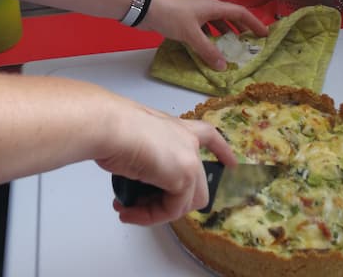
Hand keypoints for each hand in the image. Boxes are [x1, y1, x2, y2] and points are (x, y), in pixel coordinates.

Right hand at [96, 102, 235, 225]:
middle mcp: (187, 140)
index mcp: (175, 127)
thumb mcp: (134, 139)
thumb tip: (136, 174)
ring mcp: (189, 159)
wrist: (110, 127)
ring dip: (156, 212)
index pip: (208, 135)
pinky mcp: (184, 177)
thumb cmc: (113, 127)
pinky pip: (172, 210)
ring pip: (187, 201)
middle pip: (196, 182)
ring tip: (128, 210)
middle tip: (140, 204)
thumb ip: (147, 157)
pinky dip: (150, 216)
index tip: (232, 164)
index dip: (222, 151)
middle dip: (170, 200)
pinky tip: (128, 211)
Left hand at [143, 0, 269, 69]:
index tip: (265, 34)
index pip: (240, 13)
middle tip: (250, 45)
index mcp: (213, 6)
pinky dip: (209, 39)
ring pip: (215, 25)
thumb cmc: (171, 15)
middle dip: (241, 30)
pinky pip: (203, 30)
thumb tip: (224, 67)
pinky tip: (208, 50)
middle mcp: (206, 8)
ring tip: (231, 51)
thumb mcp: (192, 34)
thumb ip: (208, 50)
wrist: (145, 7)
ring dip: (224, 36)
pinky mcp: (184, 21)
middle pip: (229, 18)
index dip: (254, 22)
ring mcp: (195, 14)